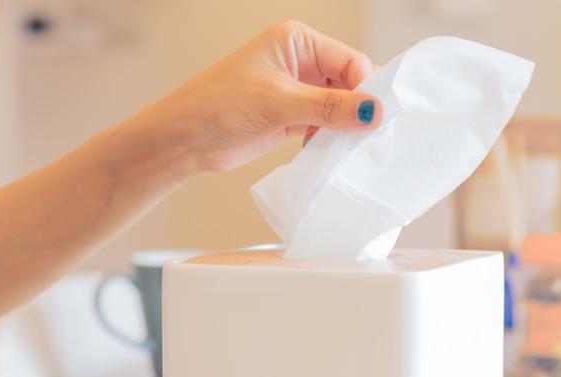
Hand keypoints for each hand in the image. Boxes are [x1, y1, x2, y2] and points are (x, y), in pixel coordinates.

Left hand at [141, 20, 380, 172]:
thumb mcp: (279, 102)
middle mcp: (298, 61)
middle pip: (347, 83)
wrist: (184, 140)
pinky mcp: (289, 117)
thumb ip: (328, 107)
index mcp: (296, 41)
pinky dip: (330, 138)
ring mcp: (294, 90)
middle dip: (358, 108)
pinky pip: (323, 124)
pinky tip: (332, 152)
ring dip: (345, 126)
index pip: (349, 60)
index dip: (366, 87)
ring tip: (352, 148)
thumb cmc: (218, 106)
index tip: (377, 118)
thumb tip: (373, 111)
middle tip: (370, 136)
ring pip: (337, 106)